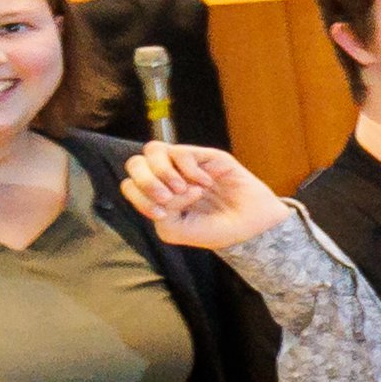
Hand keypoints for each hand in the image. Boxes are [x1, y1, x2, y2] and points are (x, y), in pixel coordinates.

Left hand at [112, 140, 289, 252]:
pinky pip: (183, 152)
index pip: (130, 185)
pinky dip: (190, 170)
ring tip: (185, 189)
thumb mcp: (176, 231)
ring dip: (164, 172)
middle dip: (147, 182)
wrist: (250, 228)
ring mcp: (186, 165)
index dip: (139, 198)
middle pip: (135, 163)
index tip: (162, 213)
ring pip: (154, 150)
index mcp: (156, 195)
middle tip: (168, 198)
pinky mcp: (206, 156)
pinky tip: (205, 183)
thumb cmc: (214, 230)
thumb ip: (161, 213)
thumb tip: (172, 189)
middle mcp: (167, 176)